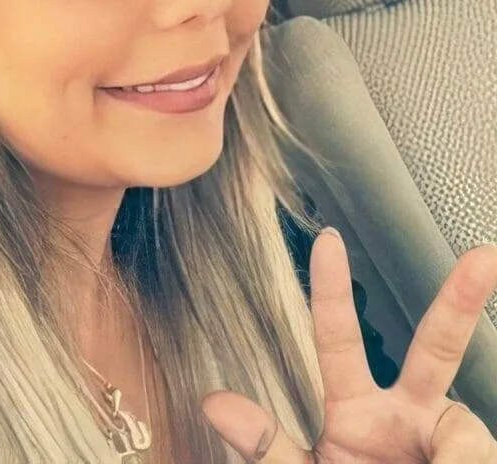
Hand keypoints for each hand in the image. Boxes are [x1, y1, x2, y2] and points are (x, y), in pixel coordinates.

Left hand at [202, 229, 496, 461]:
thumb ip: (267, 444)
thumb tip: (212, 401)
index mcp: (355, 413)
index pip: (339, 339)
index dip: (331, 289)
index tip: (327, 239)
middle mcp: (406, 418)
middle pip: (436, 348)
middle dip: (460, 301)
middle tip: (482, 256)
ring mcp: (445, 446)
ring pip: (466, 429)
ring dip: (455, 459)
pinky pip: (474, 459)